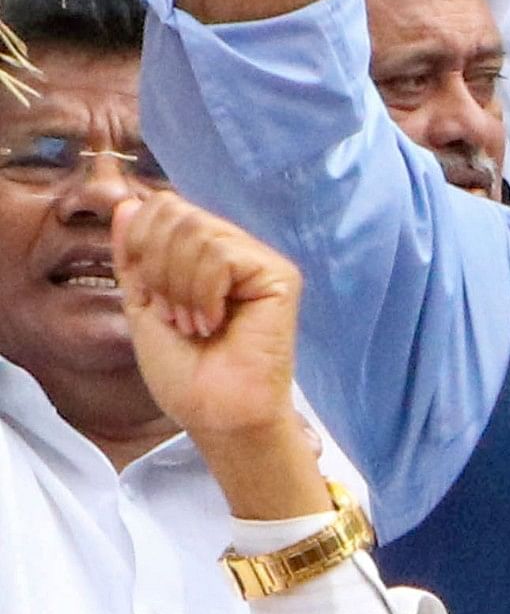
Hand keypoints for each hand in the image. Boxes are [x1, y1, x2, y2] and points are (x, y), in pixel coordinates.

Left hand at [117, 196, 333, 519]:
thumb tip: (127, 202)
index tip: (151, 298)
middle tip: (174, 315)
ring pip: (196, 232)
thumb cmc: (185, 372)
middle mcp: (235, 252)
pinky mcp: (279, 277)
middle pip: (175, 211)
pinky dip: (203, 293)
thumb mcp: (142, 302)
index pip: (162, 207)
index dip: (140, 244)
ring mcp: (259, 263)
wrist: (215, 411)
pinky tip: (215, 323)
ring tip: (194, 324)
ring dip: (180, 286)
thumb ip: (135, 254)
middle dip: (157, 267)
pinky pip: (221, 255)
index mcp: (203, 256)